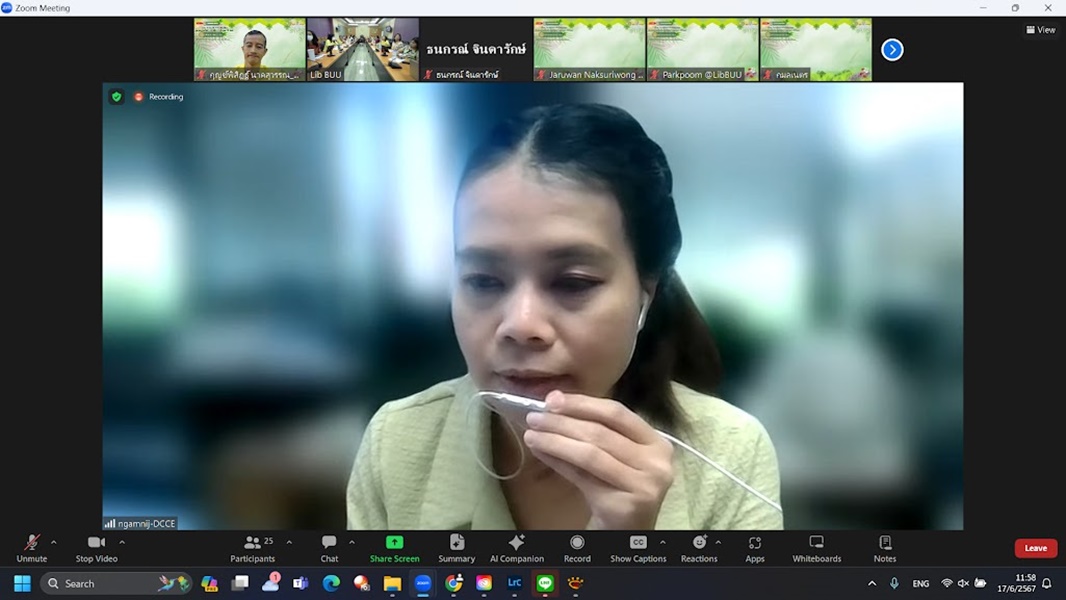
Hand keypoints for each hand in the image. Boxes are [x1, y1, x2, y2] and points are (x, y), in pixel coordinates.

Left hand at [523, 390, 674, 529]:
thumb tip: (554, 402)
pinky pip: (582, 477)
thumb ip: (597, 431)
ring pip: (590, 454)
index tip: (552, 399)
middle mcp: (657, 463)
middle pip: (601, 433)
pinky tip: (540, 452)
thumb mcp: (618, 457)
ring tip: (532, 434)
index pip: (617, 414)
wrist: (628, 532)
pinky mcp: (625, 505)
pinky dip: (558, 462)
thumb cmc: (620, 488)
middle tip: (534, 417)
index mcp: (657, 443)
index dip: (583, 404)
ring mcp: (644, 485)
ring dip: (555, 441)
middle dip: (563, 422)